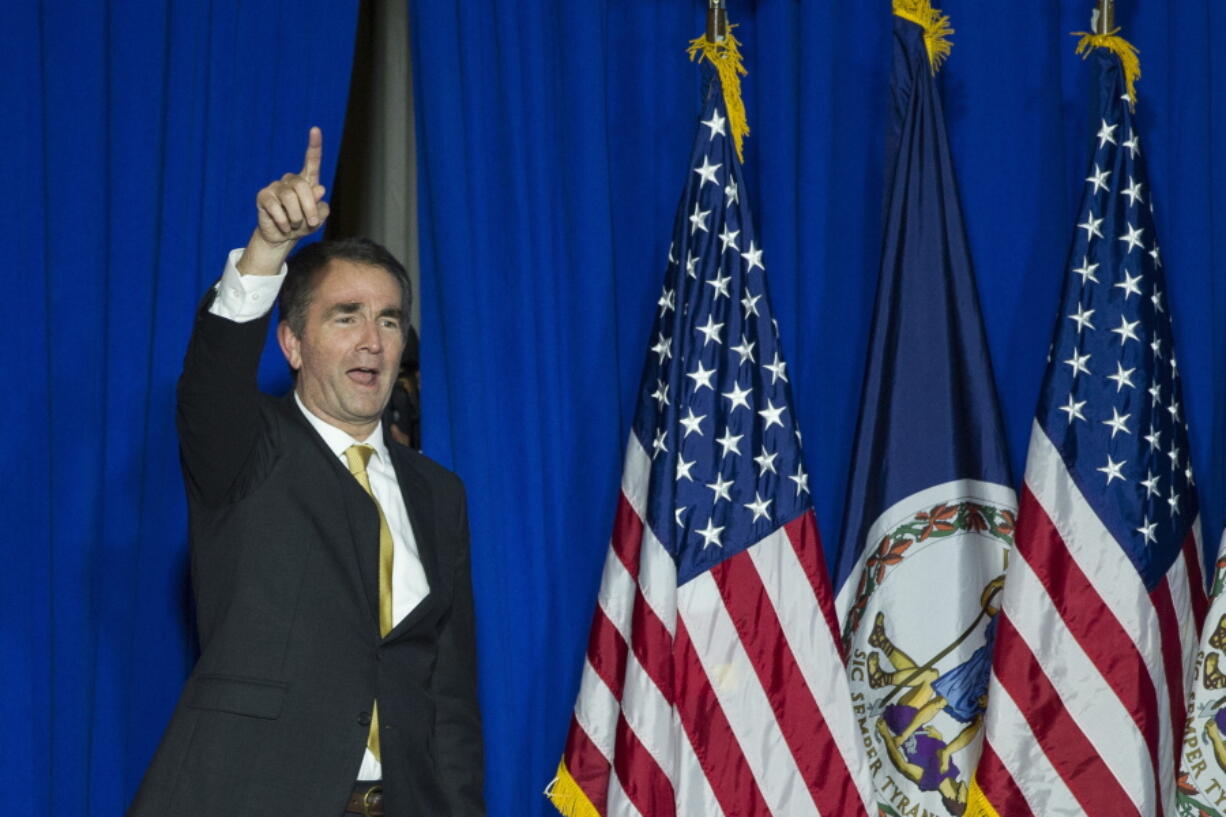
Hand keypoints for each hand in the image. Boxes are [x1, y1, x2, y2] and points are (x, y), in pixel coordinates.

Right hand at [239, 128, 329, 275]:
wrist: (283, 237)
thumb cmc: (303, 225)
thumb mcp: (318, 219)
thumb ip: (321, 206)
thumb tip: (318, 188)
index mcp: (307, 181)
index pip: (312, 161)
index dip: (314, 146)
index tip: (315, 129)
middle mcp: (291, 180)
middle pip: (303, 187)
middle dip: (310, 208)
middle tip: (311, 223)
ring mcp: (276, 187)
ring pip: (290, 198)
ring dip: (297, 217)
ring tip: (296, 225)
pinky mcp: (264, 196)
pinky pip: (276, 207)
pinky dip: (284, 222)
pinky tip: (285, 227)